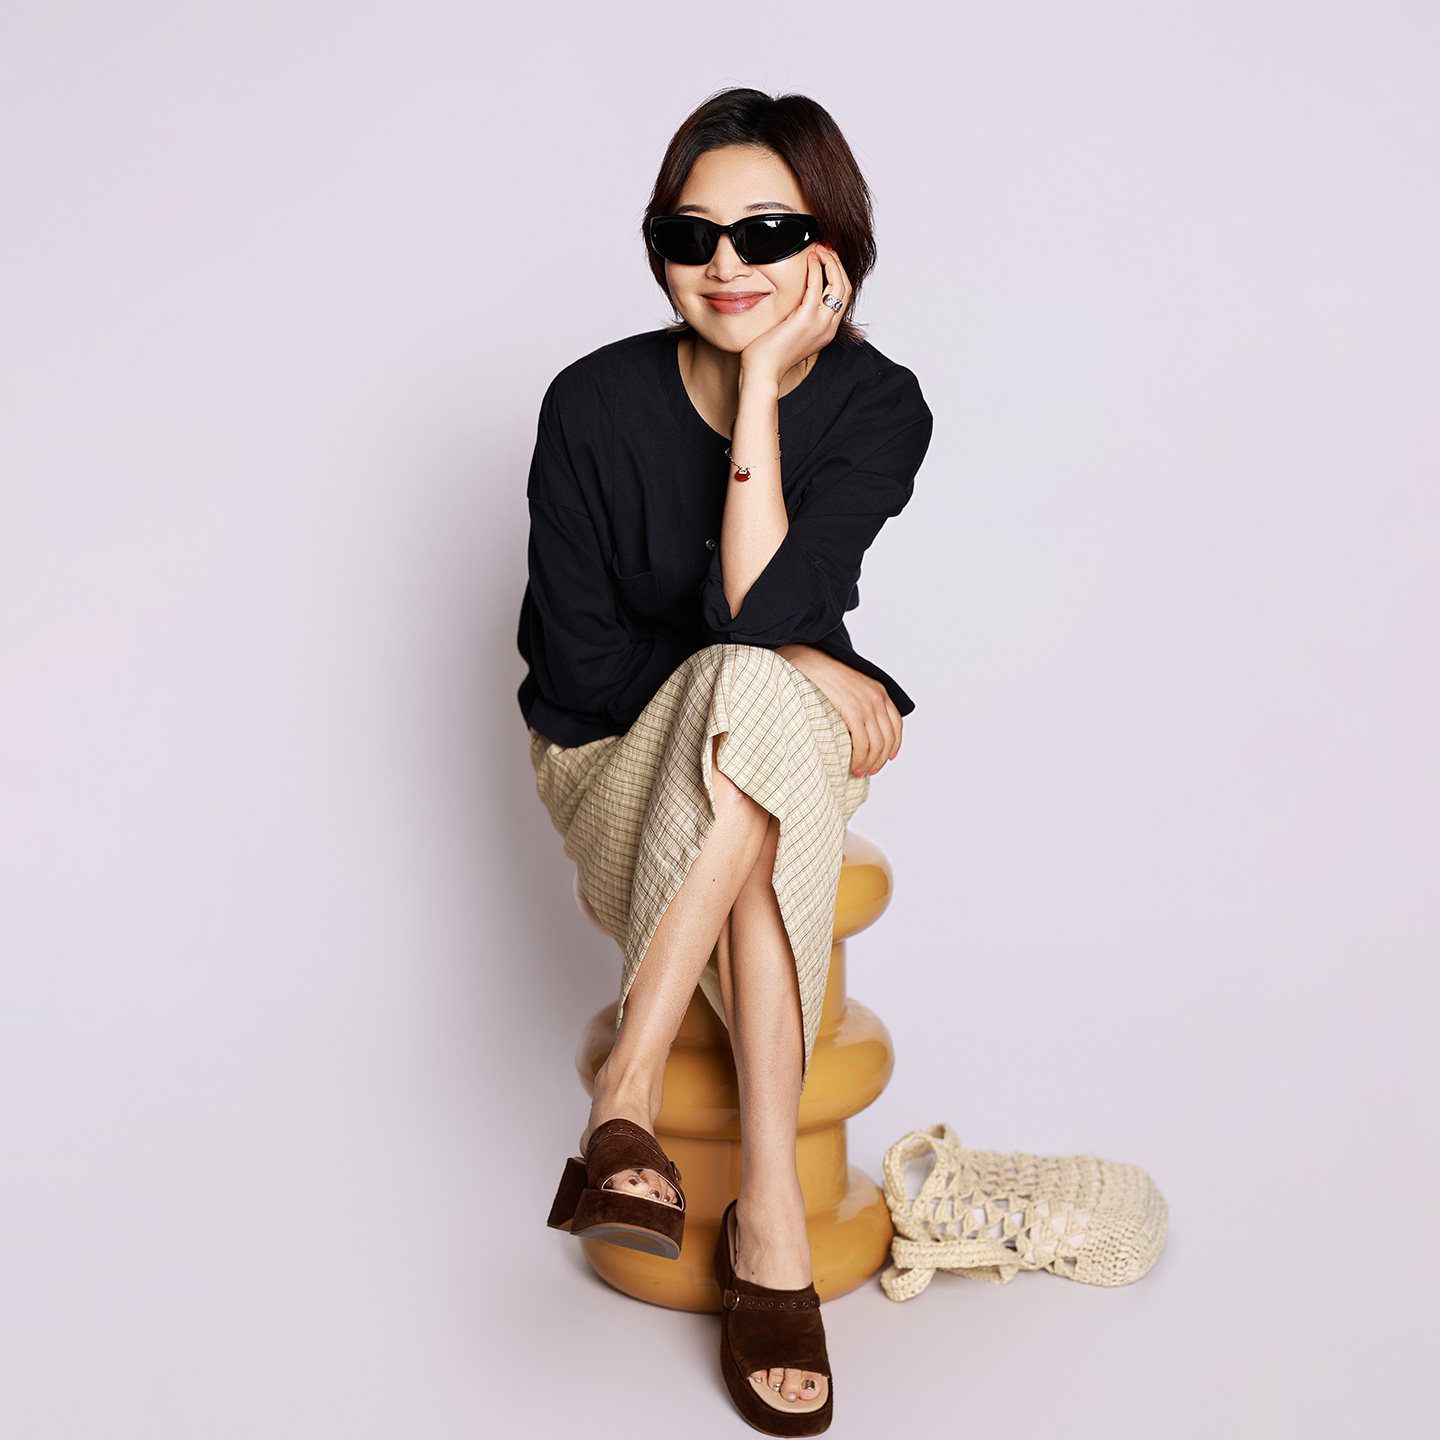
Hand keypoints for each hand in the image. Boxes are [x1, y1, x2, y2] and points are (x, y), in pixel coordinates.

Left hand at [738, 245, 851, 390]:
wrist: (762, 372)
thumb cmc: (770, 352)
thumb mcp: (791, 330)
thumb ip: (799, 314)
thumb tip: (796, 295)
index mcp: (827, 330)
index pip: (843, 295)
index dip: (838, 272)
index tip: (827, 257)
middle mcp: (828, 327)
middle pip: (845, 287)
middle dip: (837, 263)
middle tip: (825, 247)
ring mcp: (820, 324)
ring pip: (838, 285)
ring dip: (830, 262)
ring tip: (818, 248)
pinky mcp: (805, 320)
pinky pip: (816, 287)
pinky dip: (815, 269)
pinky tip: (808, 259)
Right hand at [775, 644, 902, 776]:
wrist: (808, 661)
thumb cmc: (822, 675)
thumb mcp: (850, 685)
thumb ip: (859, 701)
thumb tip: (858, 724)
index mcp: (879, 691)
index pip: (896, 724)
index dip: (894, 744)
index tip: (888, 757)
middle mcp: (877, 698)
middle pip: (888, 738)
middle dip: (881, 759)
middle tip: (870, 770)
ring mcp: (866, 705)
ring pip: (877, 744)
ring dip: (870, 762)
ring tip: (860, 771)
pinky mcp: (853, 712)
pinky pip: (863, 744)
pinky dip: (860, 759)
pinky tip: (853, 766)